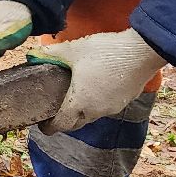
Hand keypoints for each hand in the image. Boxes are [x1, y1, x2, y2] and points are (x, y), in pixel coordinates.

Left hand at [26, 28, 164, 134]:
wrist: (143, 51)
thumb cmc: (106, 52)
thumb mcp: (74, 49)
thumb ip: (51, 53)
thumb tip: (32, 54)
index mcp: (80, 103)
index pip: (61, 125)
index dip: (49, 127)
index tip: (43, 124)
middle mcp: (96, 111)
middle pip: (76, 124)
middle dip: (65, 121)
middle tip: (56, 111)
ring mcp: (113, 108)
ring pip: (93, 116)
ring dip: (83, 112)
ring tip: (75, 96)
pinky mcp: (127, 100)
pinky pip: (107, 107)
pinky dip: (99, 103)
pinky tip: (96, 88)